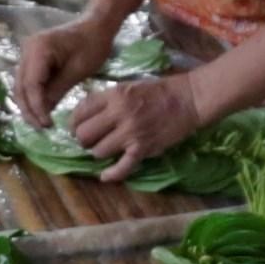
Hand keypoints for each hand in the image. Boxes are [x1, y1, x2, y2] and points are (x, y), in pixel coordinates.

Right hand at [12, 11, 119, 126]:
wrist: (96, 26)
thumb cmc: (92, 45)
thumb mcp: (78, 71)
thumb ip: (58, 90)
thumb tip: (44, 113)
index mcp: (38, 48)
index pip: (31, 84)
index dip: (37, 107)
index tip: (47, 124)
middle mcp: (27, 49)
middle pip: (21, 86)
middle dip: (29, 110)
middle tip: (42, 128)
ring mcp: (27, 53)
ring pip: (21, 86)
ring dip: (29, 105)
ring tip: (41, 123)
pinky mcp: (32, 59)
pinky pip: (27, 81)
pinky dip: (33, 97)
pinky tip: (41, 110)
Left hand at [60, 66, 209, 180]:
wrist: (189, 99)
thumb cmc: (160, 90)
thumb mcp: (129, 86)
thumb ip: (108, 99)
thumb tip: (85, 114)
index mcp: (114, 95)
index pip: (80, 111)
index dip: (75, 122)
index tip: (78, 126)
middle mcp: (119, 114)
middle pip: (84, 134)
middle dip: (84, 140)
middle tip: (90, 140)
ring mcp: (131, 133)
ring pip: (98, 152)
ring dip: (99, 153)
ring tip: (106, 149)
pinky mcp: (143, 148)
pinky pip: (122, 167)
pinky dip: (112, 174)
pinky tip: (105, 176)